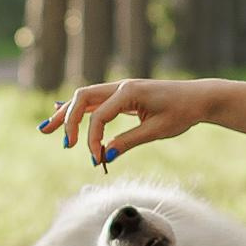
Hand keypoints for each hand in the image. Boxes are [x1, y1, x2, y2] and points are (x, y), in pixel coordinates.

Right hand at [42, 76, 245, 162]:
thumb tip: (107, 155)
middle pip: (83, 98)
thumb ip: (130, 141)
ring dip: (67, 113)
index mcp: (129, 91)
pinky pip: (95, 101)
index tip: (96, 158)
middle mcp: (121, 86)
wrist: (199, 98)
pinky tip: (63, 113)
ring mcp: (121, 89)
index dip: (92, 139)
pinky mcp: (123, 95)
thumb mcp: (158, 130)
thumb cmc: (182, 112)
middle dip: (67, 120)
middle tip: (63, 144)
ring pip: (86, 98)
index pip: (99, 116)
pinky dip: (79, 110)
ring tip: (46, 129)